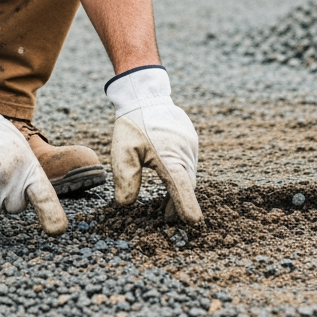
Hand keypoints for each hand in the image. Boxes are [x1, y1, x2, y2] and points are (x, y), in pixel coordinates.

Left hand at [105, 66, 202, 224]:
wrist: (145, 95)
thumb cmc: (133, 123)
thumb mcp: (122, 151)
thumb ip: (126, 178)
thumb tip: (127, 204)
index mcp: (169, 156)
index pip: (181, 186)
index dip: (187, 205)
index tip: (193, 222)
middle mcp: (185, 152)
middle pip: (187, 185)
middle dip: (180, 204)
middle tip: (167, 219)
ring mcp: (191, 145)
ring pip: (189, 174)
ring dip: (181, 189)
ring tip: (167, 206)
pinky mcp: (191, 140)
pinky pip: (188, 164)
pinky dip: (182, 176)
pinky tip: (171, 180)